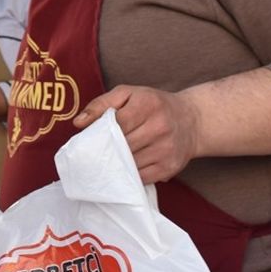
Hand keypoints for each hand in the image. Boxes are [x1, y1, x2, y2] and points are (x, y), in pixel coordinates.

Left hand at [73, 85, 201, 183]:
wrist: (192, 120)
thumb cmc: (153, 105)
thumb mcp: (128, 94)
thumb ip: (101, 104)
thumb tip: (79, 123)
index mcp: (148, 104)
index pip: (117, 123)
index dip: (100, 132)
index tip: (90, 138)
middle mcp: (160, 127)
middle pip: (122, 145)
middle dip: (106, 149)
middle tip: (94, 152)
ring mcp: (166, 149)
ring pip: (129, 163)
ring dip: (115, 164)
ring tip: (107, 160)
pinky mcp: (169, 168)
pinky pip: (140, 177)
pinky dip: (128, 175)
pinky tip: (123, 168)